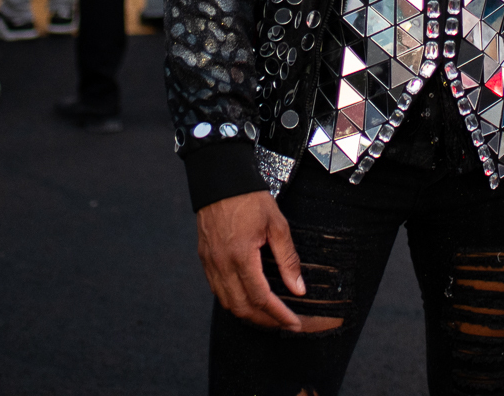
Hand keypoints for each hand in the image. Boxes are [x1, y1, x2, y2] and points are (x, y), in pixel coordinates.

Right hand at [196, 190, 304, 329]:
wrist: (220, 179)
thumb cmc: (250, 198)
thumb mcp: (277, 225)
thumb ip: (288, 259)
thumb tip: (298, 289)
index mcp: (241, 256)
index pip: (261, 298)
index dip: (279, 315)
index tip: (294, 323)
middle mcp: (222, 264)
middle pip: (242, 308)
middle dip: (265, 321)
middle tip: (284, 322)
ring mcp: (210, 263)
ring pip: (228, 303)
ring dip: (249, 314)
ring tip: (269, 315)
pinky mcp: (205, 259)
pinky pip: (218, 290)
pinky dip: (234, 301)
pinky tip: (248, 298)